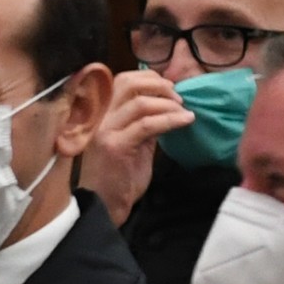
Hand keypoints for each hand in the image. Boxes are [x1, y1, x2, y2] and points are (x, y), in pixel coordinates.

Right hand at [80, 68, 187, 218]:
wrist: (103, 205)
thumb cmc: (117, 176)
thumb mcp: (132, 142)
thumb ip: (143, 121)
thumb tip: (167, 104)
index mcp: (100, 114)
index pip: (122, 80)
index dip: (149, 78)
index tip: (169, 89)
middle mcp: (98, 118)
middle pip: (128, 83)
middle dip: (159, 85)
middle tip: (178, 98)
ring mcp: (104, 130)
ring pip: (140, 102)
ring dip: (169, 104)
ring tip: (184, 113)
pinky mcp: (115, 146)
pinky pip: (147, 124)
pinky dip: (170, 119)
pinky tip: (186, 121)